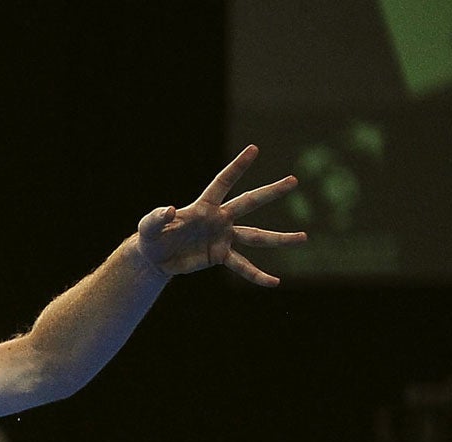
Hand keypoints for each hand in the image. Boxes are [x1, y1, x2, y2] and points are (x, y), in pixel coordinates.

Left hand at [137, 145, 306, 286]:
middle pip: (249, 203)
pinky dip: (257, 275)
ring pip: (256, 236)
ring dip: (279, 238)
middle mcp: (220, 218)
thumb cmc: (153, 236)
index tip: (254, 149)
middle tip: (294, 180)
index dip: (237, 167)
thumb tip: (168, 209)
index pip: (223, 183)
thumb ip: (156, 217)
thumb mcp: (148, 226)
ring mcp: (224, 237)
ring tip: (304, 237)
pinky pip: (242, 266)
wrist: (155, 258)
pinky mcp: (220, 256)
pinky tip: (274, 282)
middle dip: (270, 192)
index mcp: (204, 206)